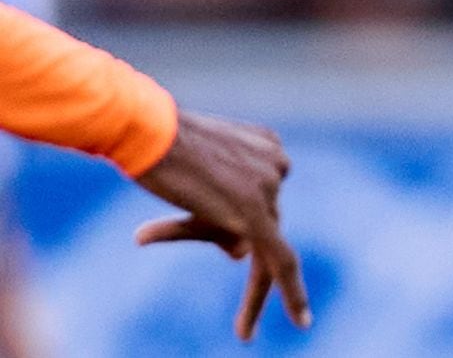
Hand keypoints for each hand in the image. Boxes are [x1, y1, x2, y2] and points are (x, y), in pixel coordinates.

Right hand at [132, 111, 310, 340]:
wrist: (148, 131)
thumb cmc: (159, 152)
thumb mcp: (194, 184)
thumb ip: (218, 218)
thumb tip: (240, 254)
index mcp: (267, 148)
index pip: (265, 198)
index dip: (257, 229)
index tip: (254, 252)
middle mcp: (277, 165)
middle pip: (264, 222)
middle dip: (247, 262)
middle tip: (245, 325)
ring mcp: (269, 187)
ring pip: (252, 239)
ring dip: (221, 251)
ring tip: (206, 279)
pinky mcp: (254, 213)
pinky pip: (280, 259)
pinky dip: (291, 291)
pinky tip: (301, 321)